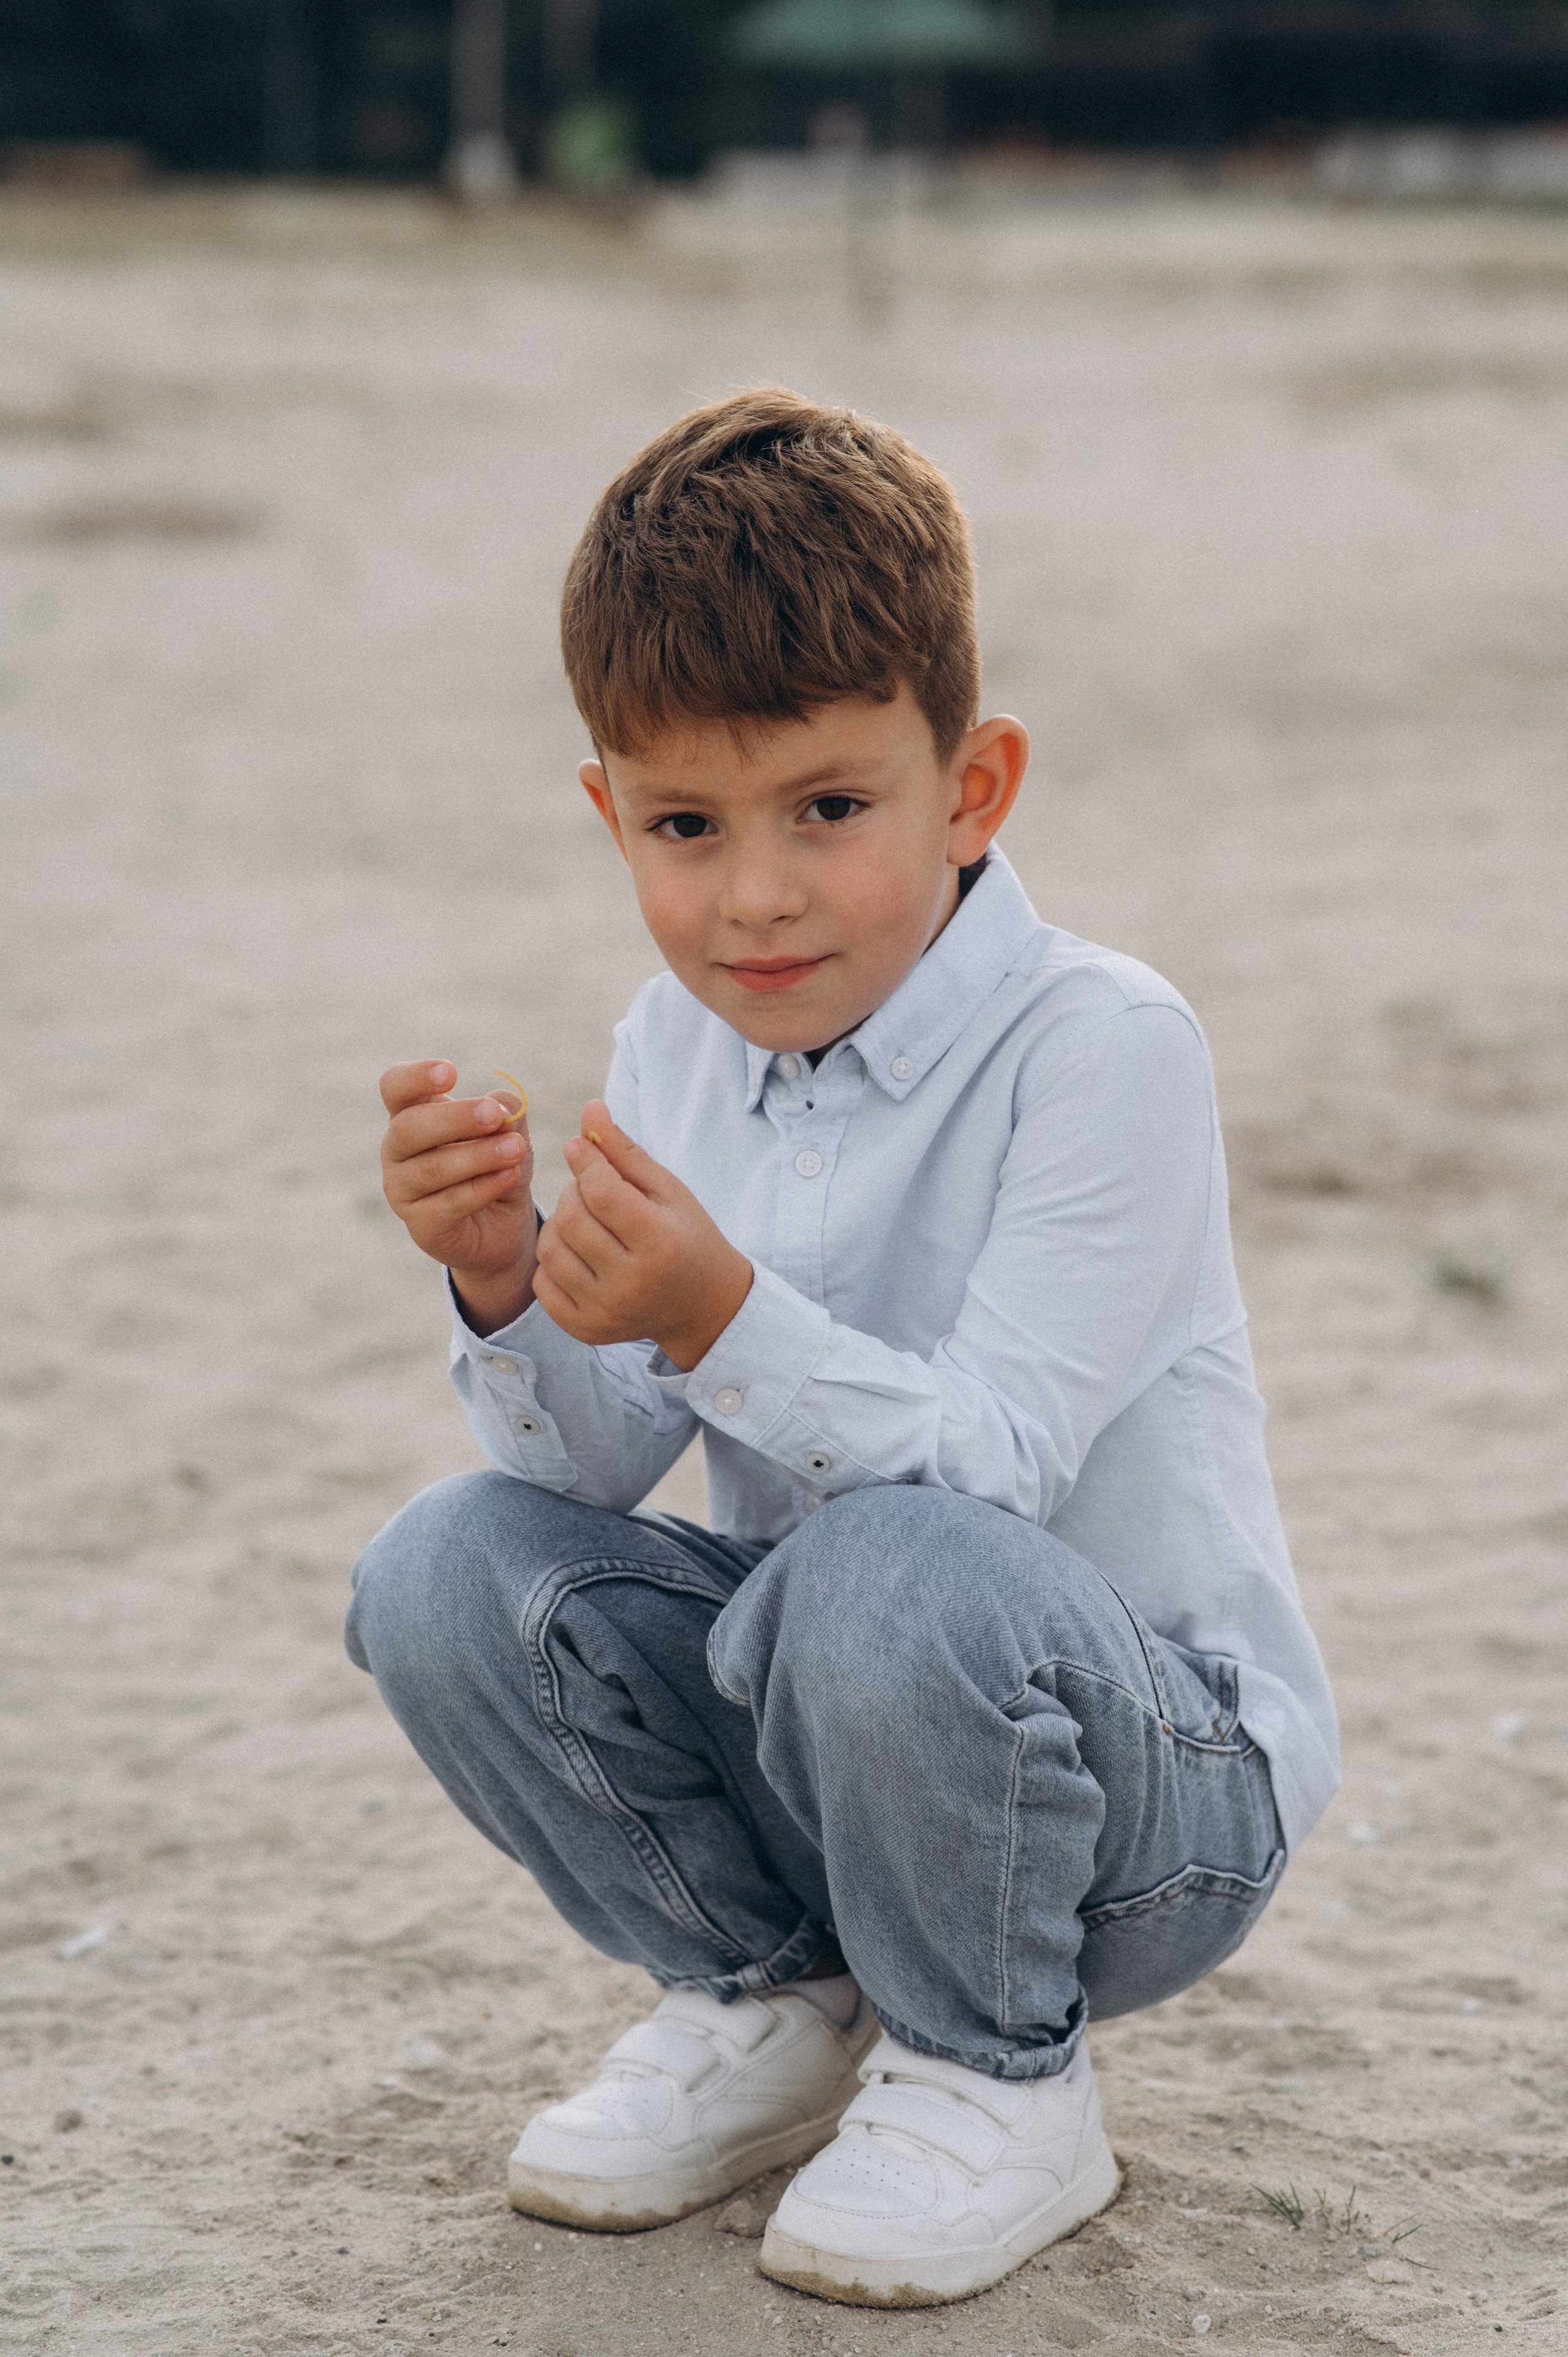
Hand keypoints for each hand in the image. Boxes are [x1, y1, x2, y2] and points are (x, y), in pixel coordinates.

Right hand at [379, 1061, 538, 1332]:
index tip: (451, 1073)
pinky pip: (448, 1204)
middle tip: (494, 1115)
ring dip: (478, 1156)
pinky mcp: (420, 1225)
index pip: (395, 1087)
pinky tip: (512, 1176)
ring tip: (517, 1149)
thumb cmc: (495, 1165)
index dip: (415, 1077)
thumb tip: (502, 1110)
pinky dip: (483, 1187)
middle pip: (409, 1127)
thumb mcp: (508, 1132)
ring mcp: (402, 1190)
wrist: (500, 1226)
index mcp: (411, 1114)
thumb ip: (505, 1113)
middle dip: (455, 1118)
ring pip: (432, 1168)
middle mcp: (397, 1150)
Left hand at [535, 1101, 752, 1370]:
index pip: (600, 1191)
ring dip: (560, 1224)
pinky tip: (579, 1254)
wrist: (699, 1304)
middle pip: (570, 1219)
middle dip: (574, 1193)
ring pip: (550, 1249)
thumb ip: (624, 1150)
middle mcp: (632, 1283)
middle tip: (591, 1190)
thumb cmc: (684, 1233)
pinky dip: (554, 1261)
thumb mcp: (666, 1188)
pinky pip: (542, 1282)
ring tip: (585, 1221)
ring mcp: (606, 1312)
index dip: (584, 1160)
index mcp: (659, 1242)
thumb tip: (589, 1107)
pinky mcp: (585, 1329)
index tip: (581, 1147)